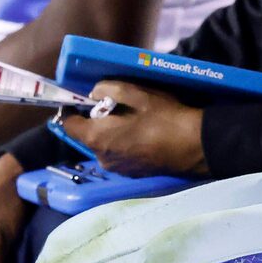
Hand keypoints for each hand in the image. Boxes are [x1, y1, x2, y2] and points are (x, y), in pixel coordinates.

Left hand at [60, 80, 208, 177]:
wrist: (194, 147)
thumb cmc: (163, 117)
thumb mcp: (135, 93)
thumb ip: (107, 89)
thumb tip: (93, 93)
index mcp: (96, 138)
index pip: (68, 124)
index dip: (72, 110)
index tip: (82, 100)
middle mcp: (101, 158)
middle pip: (87, 135)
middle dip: (95, 120)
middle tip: (115, 105)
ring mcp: (117, 169)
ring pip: (104, 145)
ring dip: (110, 132)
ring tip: (131, 119)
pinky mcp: (132, 173)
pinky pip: (118, 154)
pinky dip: (123, 143)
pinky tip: (141, 134)